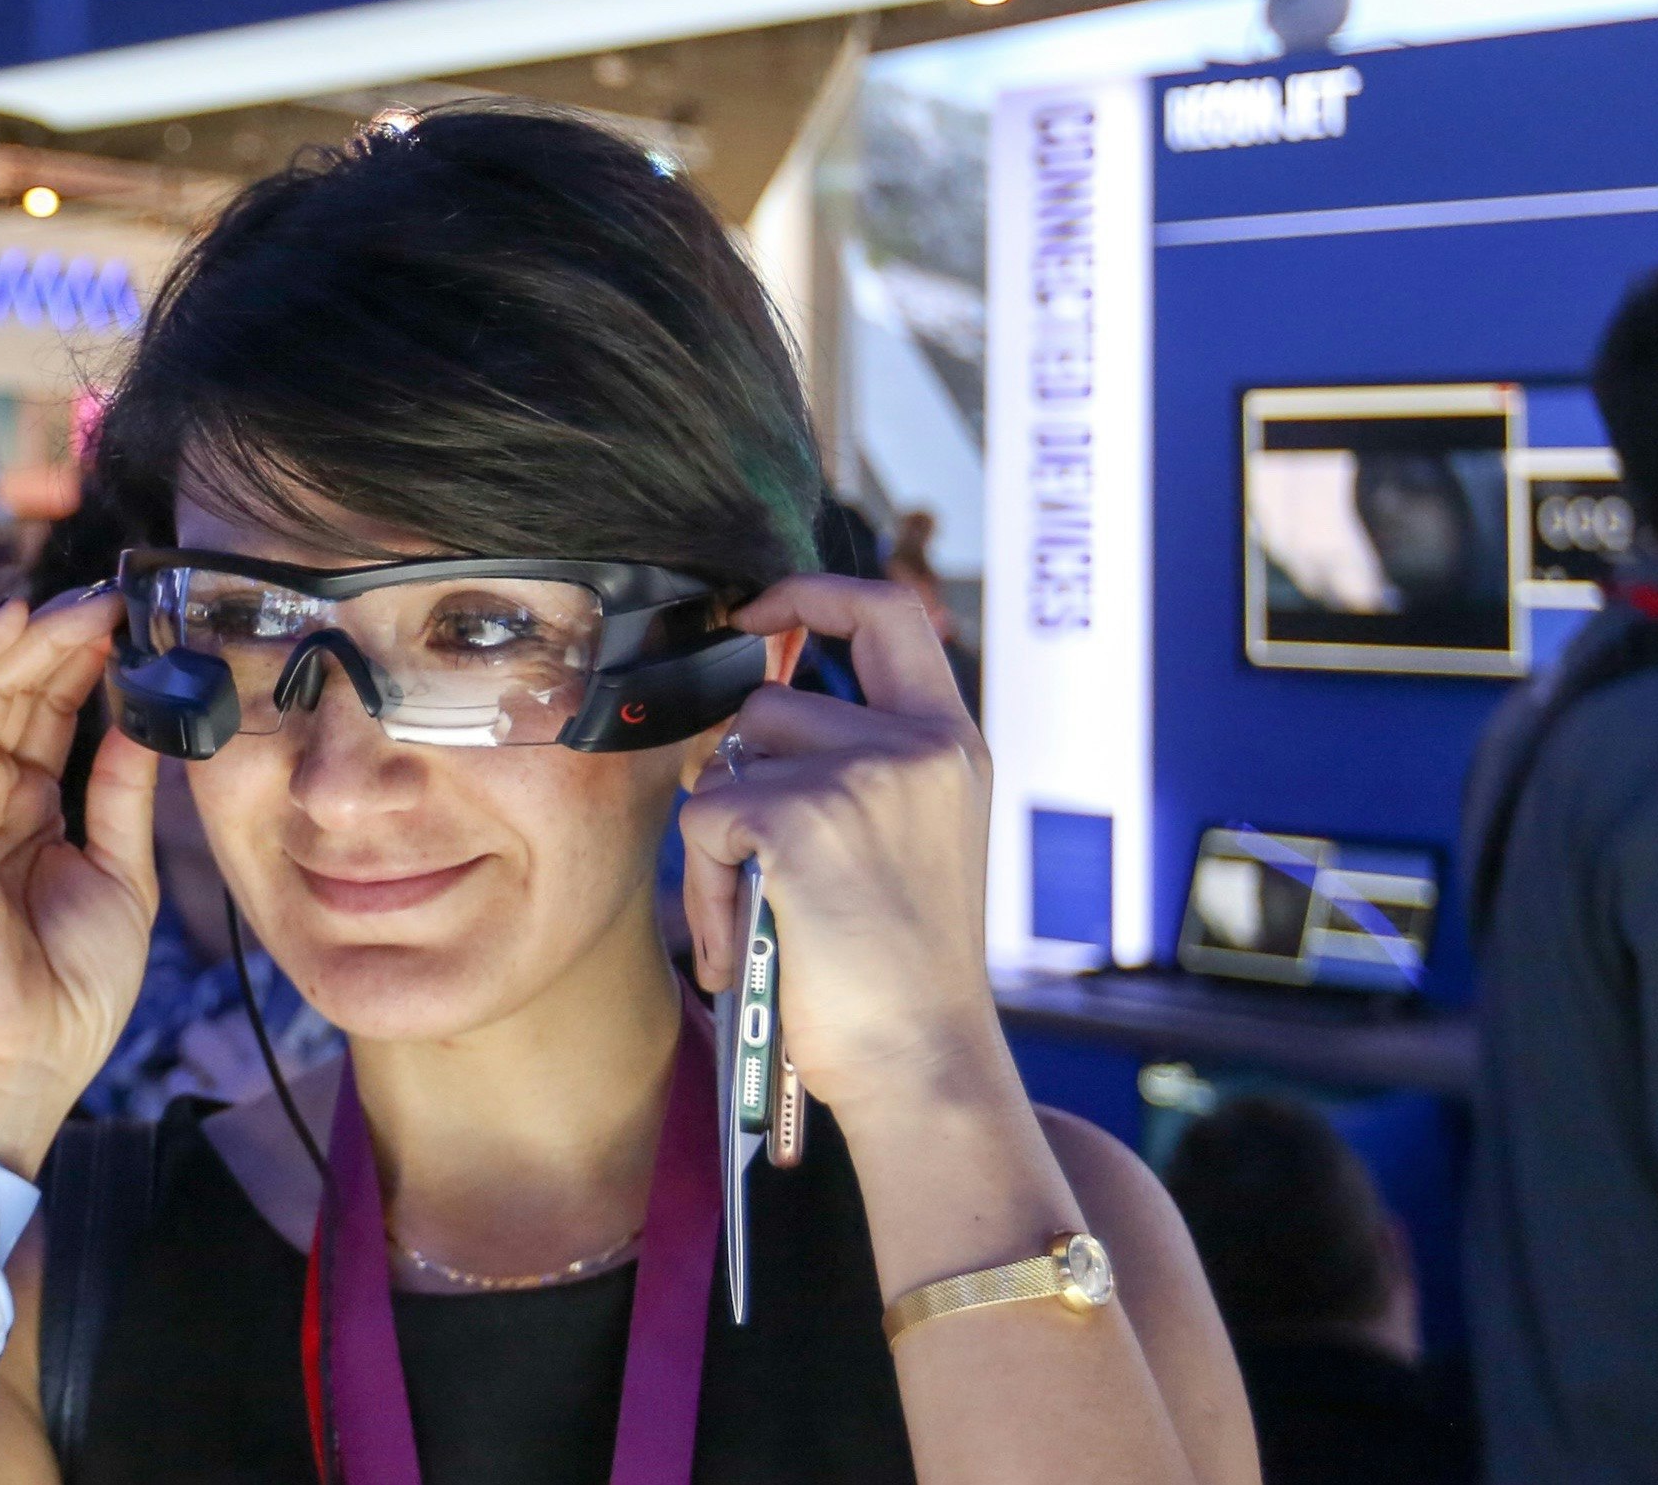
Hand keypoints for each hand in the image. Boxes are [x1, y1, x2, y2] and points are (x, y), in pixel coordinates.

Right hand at [0, 589, 155, 1174]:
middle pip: (19, 691)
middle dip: (63, 637)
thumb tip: (140, 720)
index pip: (53, 715)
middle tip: (116, 595)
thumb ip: (121, 793)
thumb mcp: (121, 874)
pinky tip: (11, 620)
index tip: (136, 622)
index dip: (88, 665)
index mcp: (30, 813)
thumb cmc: (72, 987)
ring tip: (81, 600)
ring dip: (26, 637)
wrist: (25, 1051)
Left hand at [677, 574, 1010, 1124]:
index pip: (886, 610)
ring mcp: (864, 776)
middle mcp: (918, 745)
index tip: (758, 614)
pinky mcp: (802, 817)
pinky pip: (705, 820)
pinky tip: (749, 938)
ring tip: (766, 913)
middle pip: (770, 701)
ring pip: (729, 759)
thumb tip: (756, 706)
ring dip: (722, 839)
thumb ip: (861, 760)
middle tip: (765, 868)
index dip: (810, 594)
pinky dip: (708, 886)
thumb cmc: (899, 968)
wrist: (921, 1062)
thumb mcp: (912, 835)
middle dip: (741, 777)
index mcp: (951, 742)